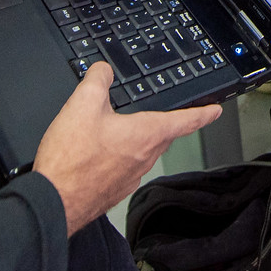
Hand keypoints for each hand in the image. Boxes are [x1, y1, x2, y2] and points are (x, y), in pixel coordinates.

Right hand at [31, 63, 221, 234]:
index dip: (203, 113)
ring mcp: (130, 176)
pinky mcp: (114, 189)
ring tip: (123, 129)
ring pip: (145, 152)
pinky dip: (122, 156)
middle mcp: (144, 157)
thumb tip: (104, 70)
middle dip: (168, 123)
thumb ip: (97, 80)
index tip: (215, 110)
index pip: (184, 121)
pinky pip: (126, 167)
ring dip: (140, 139)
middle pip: (164, 136)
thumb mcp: (81, 104)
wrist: (55, 201)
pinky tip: (102, 152)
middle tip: (170, 115)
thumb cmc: (71, 160)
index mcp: (145, 134)